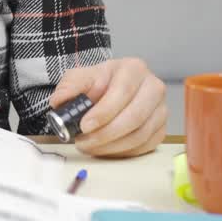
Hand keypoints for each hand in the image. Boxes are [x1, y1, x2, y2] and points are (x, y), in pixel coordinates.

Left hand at [48, 57, 166, 157]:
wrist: (110, 90)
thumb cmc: (97, 83)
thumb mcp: (79, 78)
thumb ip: (68, 87)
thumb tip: (59, 102)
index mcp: (133, 68)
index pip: (122, 92)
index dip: (104, 112)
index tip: (84, 126)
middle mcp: (153, 87)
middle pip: (135, 116)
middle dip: (106, 134)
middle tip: (84, 142)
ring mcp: (160, 109)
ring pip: (140, 135)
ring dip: (112, 146)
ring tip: (90, 147)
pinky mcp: (161, 128)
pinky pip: (145, 146)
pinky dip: (123, 152)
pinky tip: (105, 149)